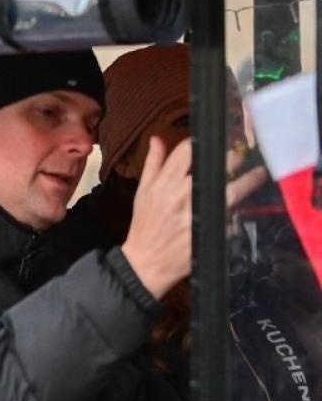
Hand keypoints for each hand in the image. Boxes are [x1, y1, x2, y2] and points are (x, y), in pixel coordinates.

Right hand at [121, 137, 269, 298]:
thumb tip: (157, 139)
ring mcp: (198, 213)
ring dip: (248, 180)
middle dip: (231, 157)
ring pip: (231, 190)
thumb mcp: (143, 192)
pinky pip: (231, 216)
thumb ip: (152, 164)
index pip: (187, 151)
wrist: (147, 262)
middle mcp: (181, 195)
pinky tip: (247, 205)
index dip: (203, 143)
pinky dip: (239, 209)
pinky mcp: (210, 230)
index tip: (215, 141)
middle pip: (214, 167)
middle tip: (241, 154)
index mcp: (163, 183)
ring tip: (258, 174)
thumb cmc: (144, 226)